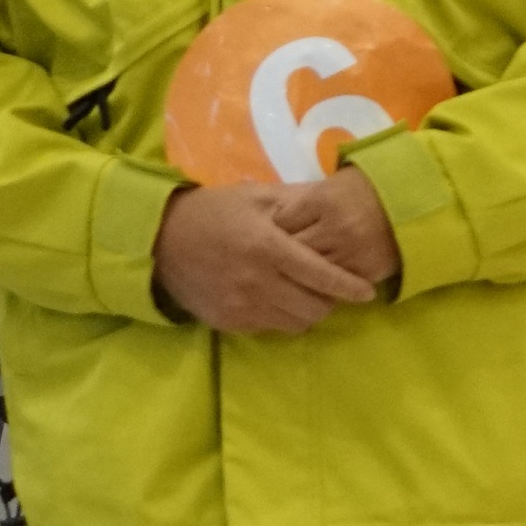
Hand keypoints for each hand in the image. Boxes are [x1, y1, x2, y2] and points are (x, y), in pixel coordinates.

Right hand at [155, 179, 372, 333]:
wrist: (157, 240)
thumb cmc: (212, 212)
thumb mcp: (254, 197)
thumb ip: (295, 203)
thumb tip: (334, 201)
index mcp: (267, 247)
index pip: (322, 276)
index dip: (349, 287)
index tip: (367, 292)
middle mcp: (256, 282)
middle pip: (314, 308)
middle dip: (330, 300)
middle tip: (331, 287)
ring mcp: (241, 306)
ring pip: (295, 323)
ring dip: (308, 311)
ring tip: (305, 293)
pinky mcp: (228, 322)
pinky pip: (270, 328)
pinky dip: (281, 317)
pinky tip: (277, 298)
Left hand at [262, 166, 398, 288]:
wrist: (415, 202)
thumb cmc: (367, 188)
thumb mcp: (331, 185)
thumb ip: (301, 201)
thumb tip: (269, 220)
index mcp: (323, 200)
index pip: (281, 222)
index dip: (271, 229)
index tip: (269, 234)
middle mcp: (335, 228)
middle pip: (291, 250)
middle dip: (280, 255)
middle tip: (271, 259)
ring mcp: (351, 252)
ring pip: (309, 272)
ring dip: (298, 274)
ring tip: (289, 274)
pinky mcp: (365, 272)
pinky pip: (332, 285)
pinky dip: (321, 285)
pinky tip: (314, 283)